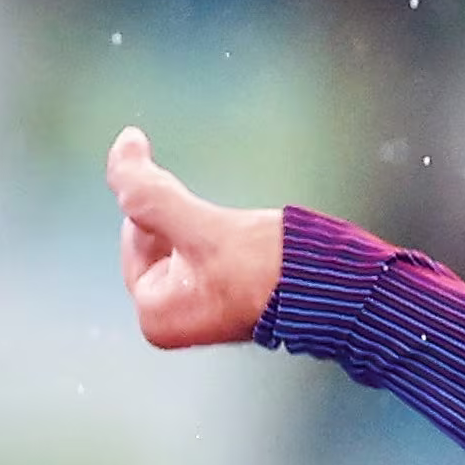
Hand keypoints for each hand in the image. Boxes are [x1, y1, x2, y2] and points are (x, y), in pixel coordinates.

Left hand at [108, 127, 283, 348]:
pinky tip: (253, 249)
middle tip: (232, 240)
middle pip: (159, 239)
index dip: (168, 211)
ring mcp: (203, 314)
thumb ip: (150, 190)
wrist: (340, 295)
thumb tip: (123, 143)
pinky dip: (225, 242)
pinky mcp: (230, 303)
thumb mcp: (202, 227)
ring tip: (247, 246)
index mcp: (155, 316)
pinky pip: (210, 257)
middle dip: (189, 224)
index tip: (209, 223)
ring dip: (211, 230)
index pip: (135, 232)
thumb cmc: (272, 271)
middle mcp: (174, 322)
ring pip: (186, 244)